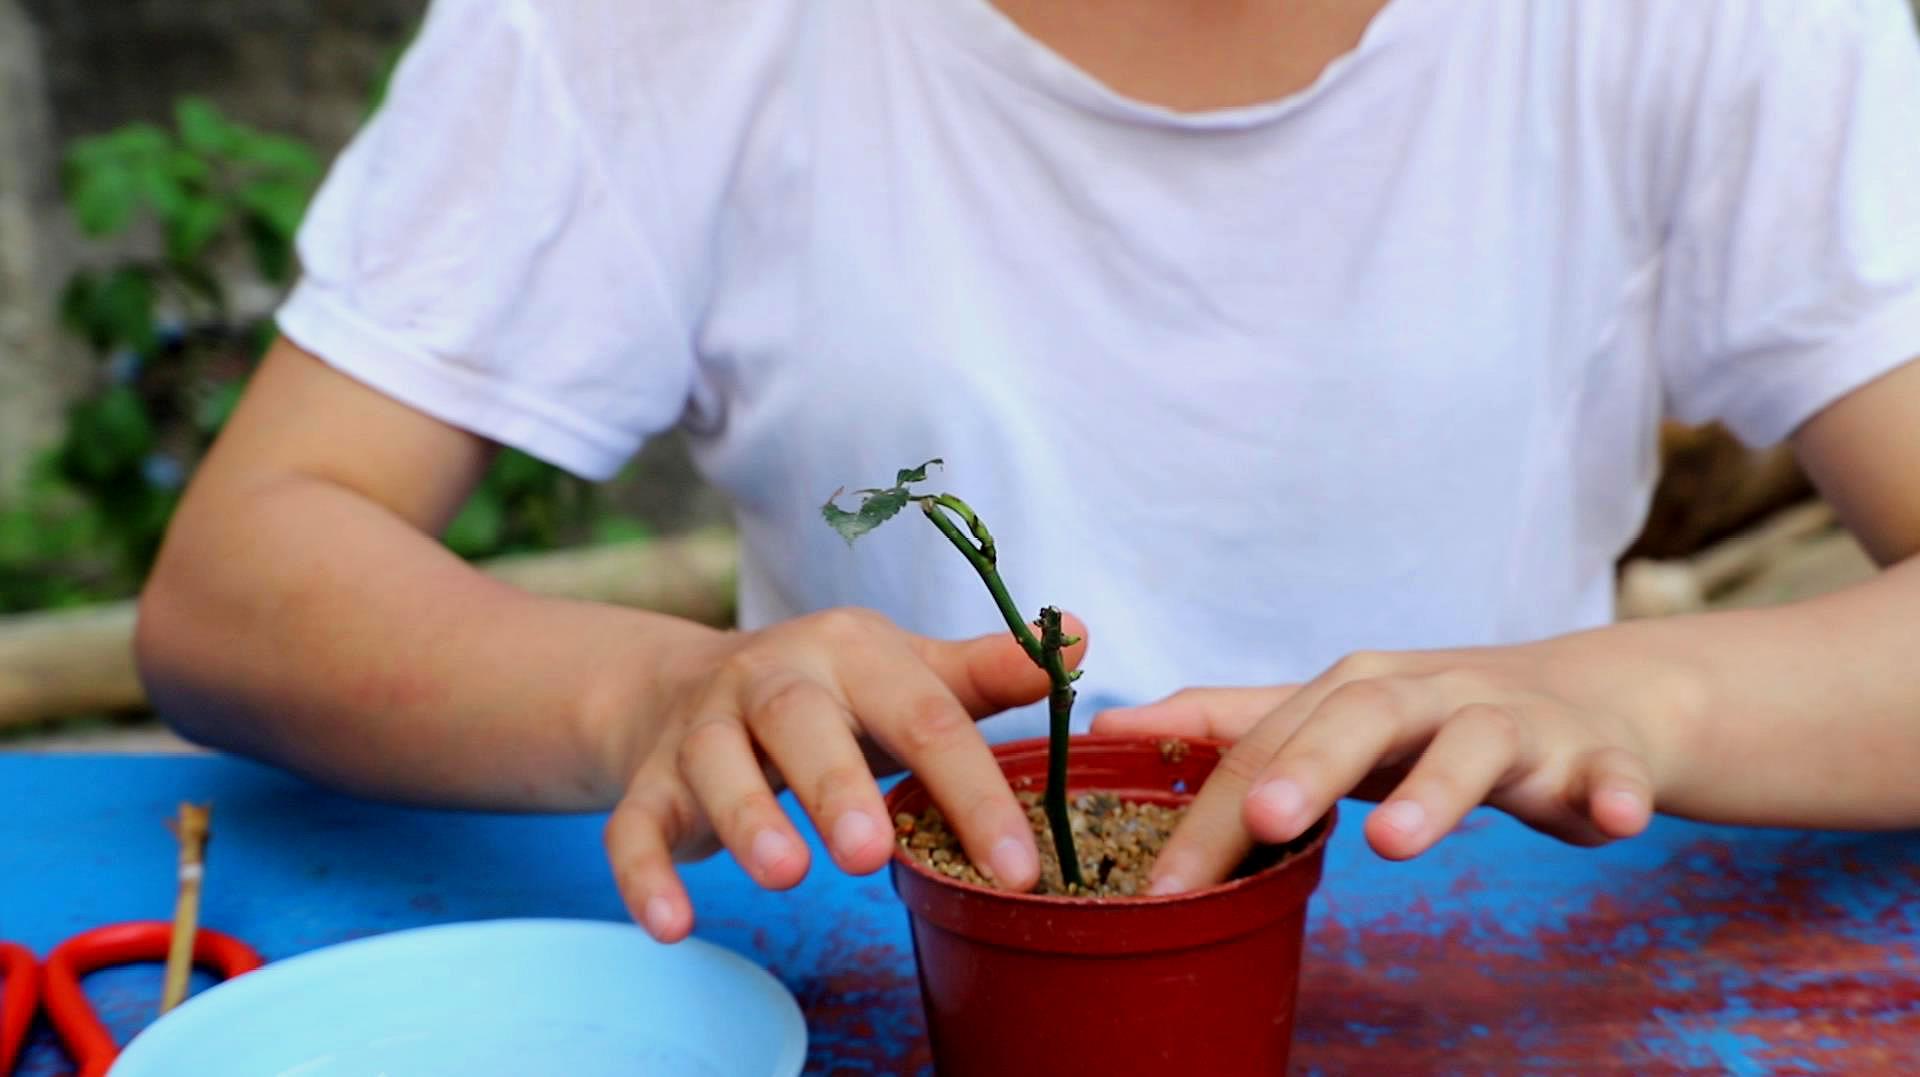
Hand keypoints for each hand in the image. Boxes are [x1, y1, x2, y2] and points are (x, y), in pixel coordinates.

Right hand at [604, 607, 1085, 941]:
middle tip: (872, 852)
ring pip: (715, 765)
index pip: (924, 716)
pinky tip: (673, 925)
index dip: (973, 792)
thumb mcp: (908, 674)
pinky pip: (634, 825)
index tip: (1019, 869)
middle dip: (836, 786)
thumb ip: (988, 671)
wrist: (688, 685)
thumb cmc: (832, 695)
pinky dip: (646, 874)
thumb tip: (1080, 636)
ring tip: (786, 874)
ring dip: (747, 818)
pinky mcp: (650, 780)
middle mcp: (772, 679)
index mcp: (852, 653)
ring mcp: (704, 728)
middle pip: (803, 723)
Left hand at [1092, 635, 1694, 893]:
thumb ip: (1230, 724)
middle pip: (1361, 717)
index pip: (1267, 747)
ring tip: (1397, 841)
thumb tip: (1113, 725)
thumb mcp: (1329, 715)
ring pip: (1477, 742)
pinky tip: (1614, 821)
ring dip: (1437, 788)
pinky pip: (1606, 771)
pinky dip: (1610, 790)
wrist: (1590, 700)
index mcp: (1352, 692)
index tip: (1162, 886)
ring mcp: (1515, 720)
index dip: (1212, 814)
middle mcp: (1427, 695)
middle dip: (1308, 767)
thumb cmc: (1433, 719)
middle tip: (1260, 821)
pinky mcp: (1593, 754)